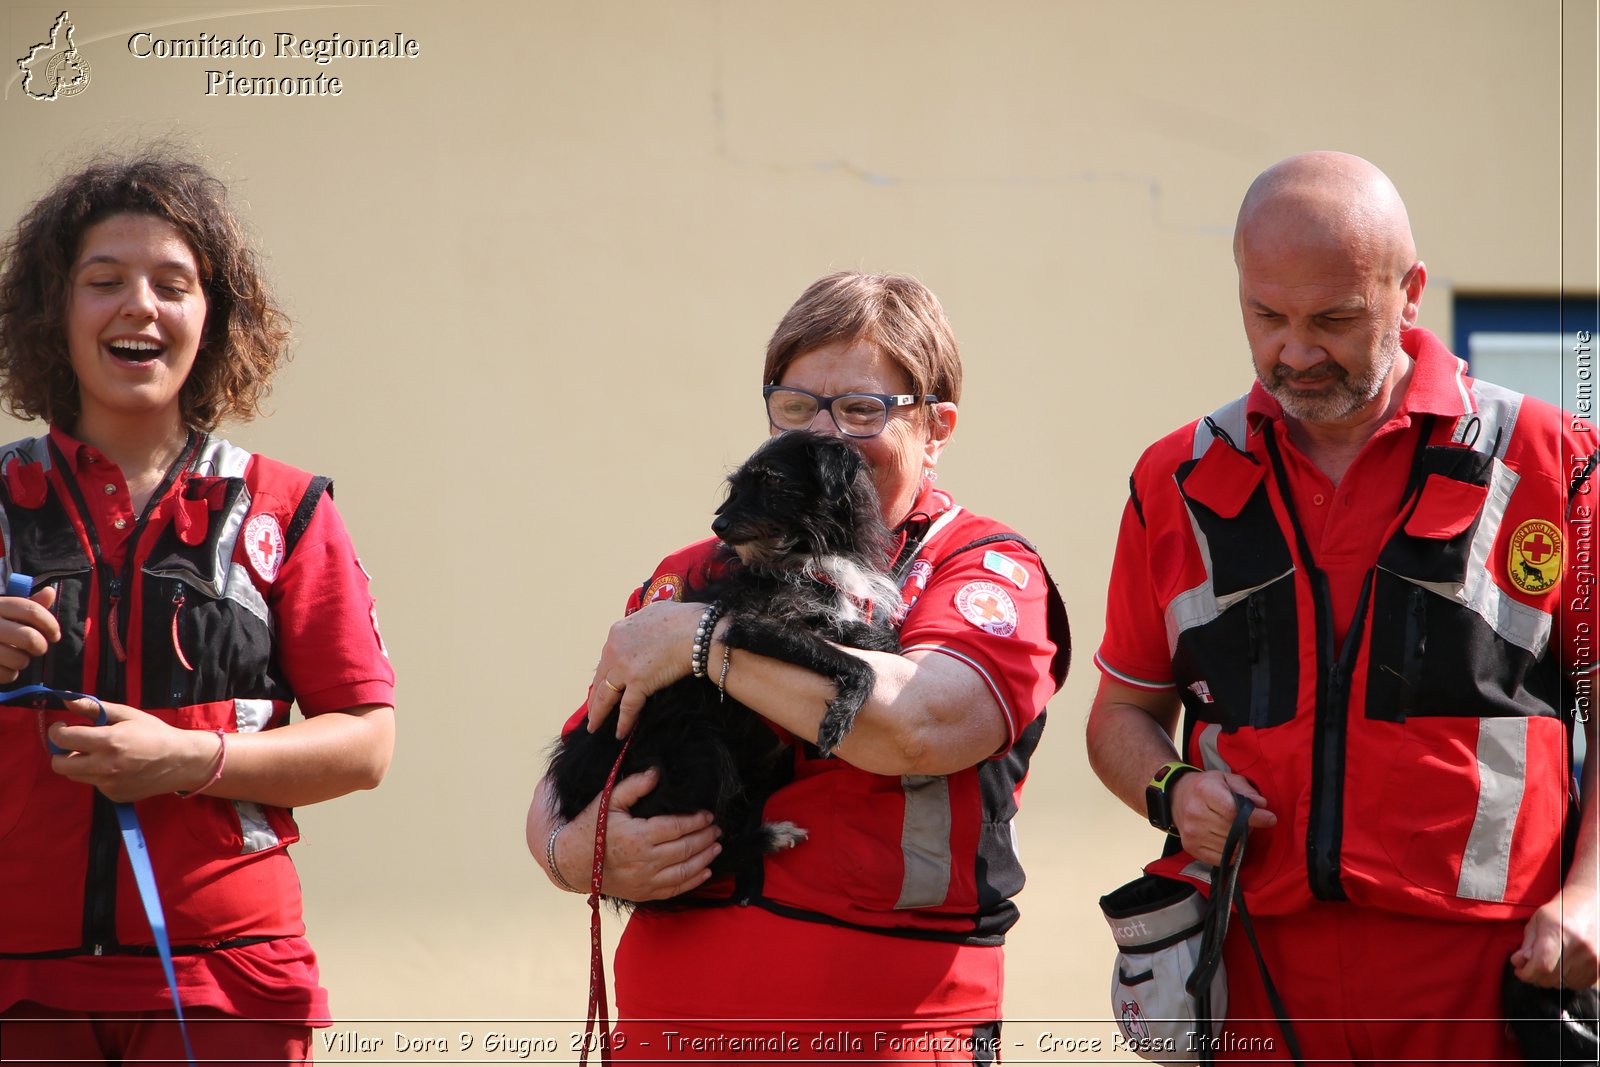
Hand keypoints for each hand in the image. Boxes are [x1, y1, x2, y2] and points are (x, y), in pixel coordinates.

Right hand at [0, 586, 58, 682]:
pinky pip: (7, 675)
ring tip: (17, 657)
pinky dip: (10, 674)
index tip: (55, 635)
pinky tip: (4, 667)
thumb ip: (30, 604)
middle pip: (29, 638)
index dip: (50, 624)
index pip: (32, 611)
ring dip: (23, 661)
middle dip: (40, 646)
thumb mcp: (7, 610)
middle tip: (38, 648)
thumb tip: (50, 592)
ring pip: (19, 659)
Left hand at [48, 699, 221, 802]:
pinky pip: (94, 784)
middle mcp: (104, 766)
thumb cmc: (155, 733)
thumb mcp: (128, 714)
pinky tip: (118, 767)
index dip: (57, 731)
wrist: (181, 761)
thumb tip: (68, 700)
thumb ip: (96, 708)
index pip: (63, 739)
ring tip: (100, 754)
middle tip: (74, 743)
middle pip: (59, 765)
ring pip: (75, 775)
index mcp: (107, 742)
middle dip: (60, 752)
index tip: (63, 726)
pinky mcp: (113, 795)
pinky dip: (98, 774)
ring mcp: (108, 784)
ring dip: (79, 763)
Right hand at [566, 768, 721, 900]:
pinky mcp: (643, 893)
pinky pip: (674, 889)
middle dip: (705, 838)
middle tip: (717, 829)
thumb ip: (634, 786)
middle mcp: (644, 861)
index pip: (677, 828)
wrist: (572, 862)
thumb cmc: (591, 827)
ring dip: (705, 858)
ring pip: (684, 871)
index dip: (697, 821)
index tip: (708, 815)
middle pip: (685, 849)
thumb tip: (656, 773)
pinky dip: (693, 880)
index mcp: (637, 836)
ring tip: (716, 846)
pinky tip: (705, 871)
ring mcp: (645, 880)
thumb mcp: (608, 800)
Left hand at [587, 601, 706, 737]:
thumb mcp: (655, 612)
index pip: (606, 657)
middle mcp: (614, 649)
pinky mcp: (637, 683)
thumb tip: (648, 623)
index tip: (603, 684)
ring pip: (606, 695)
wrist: (699, 632)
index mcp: (618, 631)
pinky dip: (623, 722)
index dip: (605, 673)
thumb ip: (644, 621)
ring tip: (595, 725)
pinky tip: (620, 733)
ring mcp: (624, 667)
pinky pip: (627, 708)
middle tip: (592, 710)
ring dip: (599, 713)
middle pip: (601, 678)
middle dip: (595, 696)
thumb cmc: (684, 619)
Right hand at [1172, 770, 1276, 865]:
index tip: (1270, 819)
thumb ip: (1246, 790)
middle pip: (1232, 831)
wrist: (1177, 796)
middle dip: (1247, 828)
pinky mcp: (1190, 847)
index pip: (1233, 812)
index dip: (1254, 817)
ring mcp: (1191, 833)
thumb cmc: (1207, 787)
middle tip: (1247, 821)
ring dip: (1239, 841)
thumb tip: (1261, 805)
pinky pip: (1220, 859)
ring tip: (1234, 829)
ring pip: (1229, 847)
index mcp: (1204, 791)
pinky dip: (1230, 853)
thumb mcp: (1227, 779)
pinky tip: (1227, 840)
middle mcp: (1195, 813)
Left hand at [1512, 884, 1599, 987]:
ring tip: (1547, 965)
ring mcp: (1594, 957)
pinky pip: (1579, 984)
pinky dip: (1566, 980)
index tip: (1520, 971)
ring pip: (1564, 983)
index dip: (1527, 973)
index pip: (1541, 965)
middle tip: (1530, 968)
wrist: (1593, 904)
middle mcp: (1579, 945)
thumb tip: (1519, 963)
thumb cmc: (1562, 910)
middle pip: (1552, 978)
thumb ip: (1527, 943)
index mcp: (1558, 930)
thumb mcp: (1538, 919)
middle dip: (1535, 976)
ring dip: (1551, 979)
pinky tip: (1562, 967)